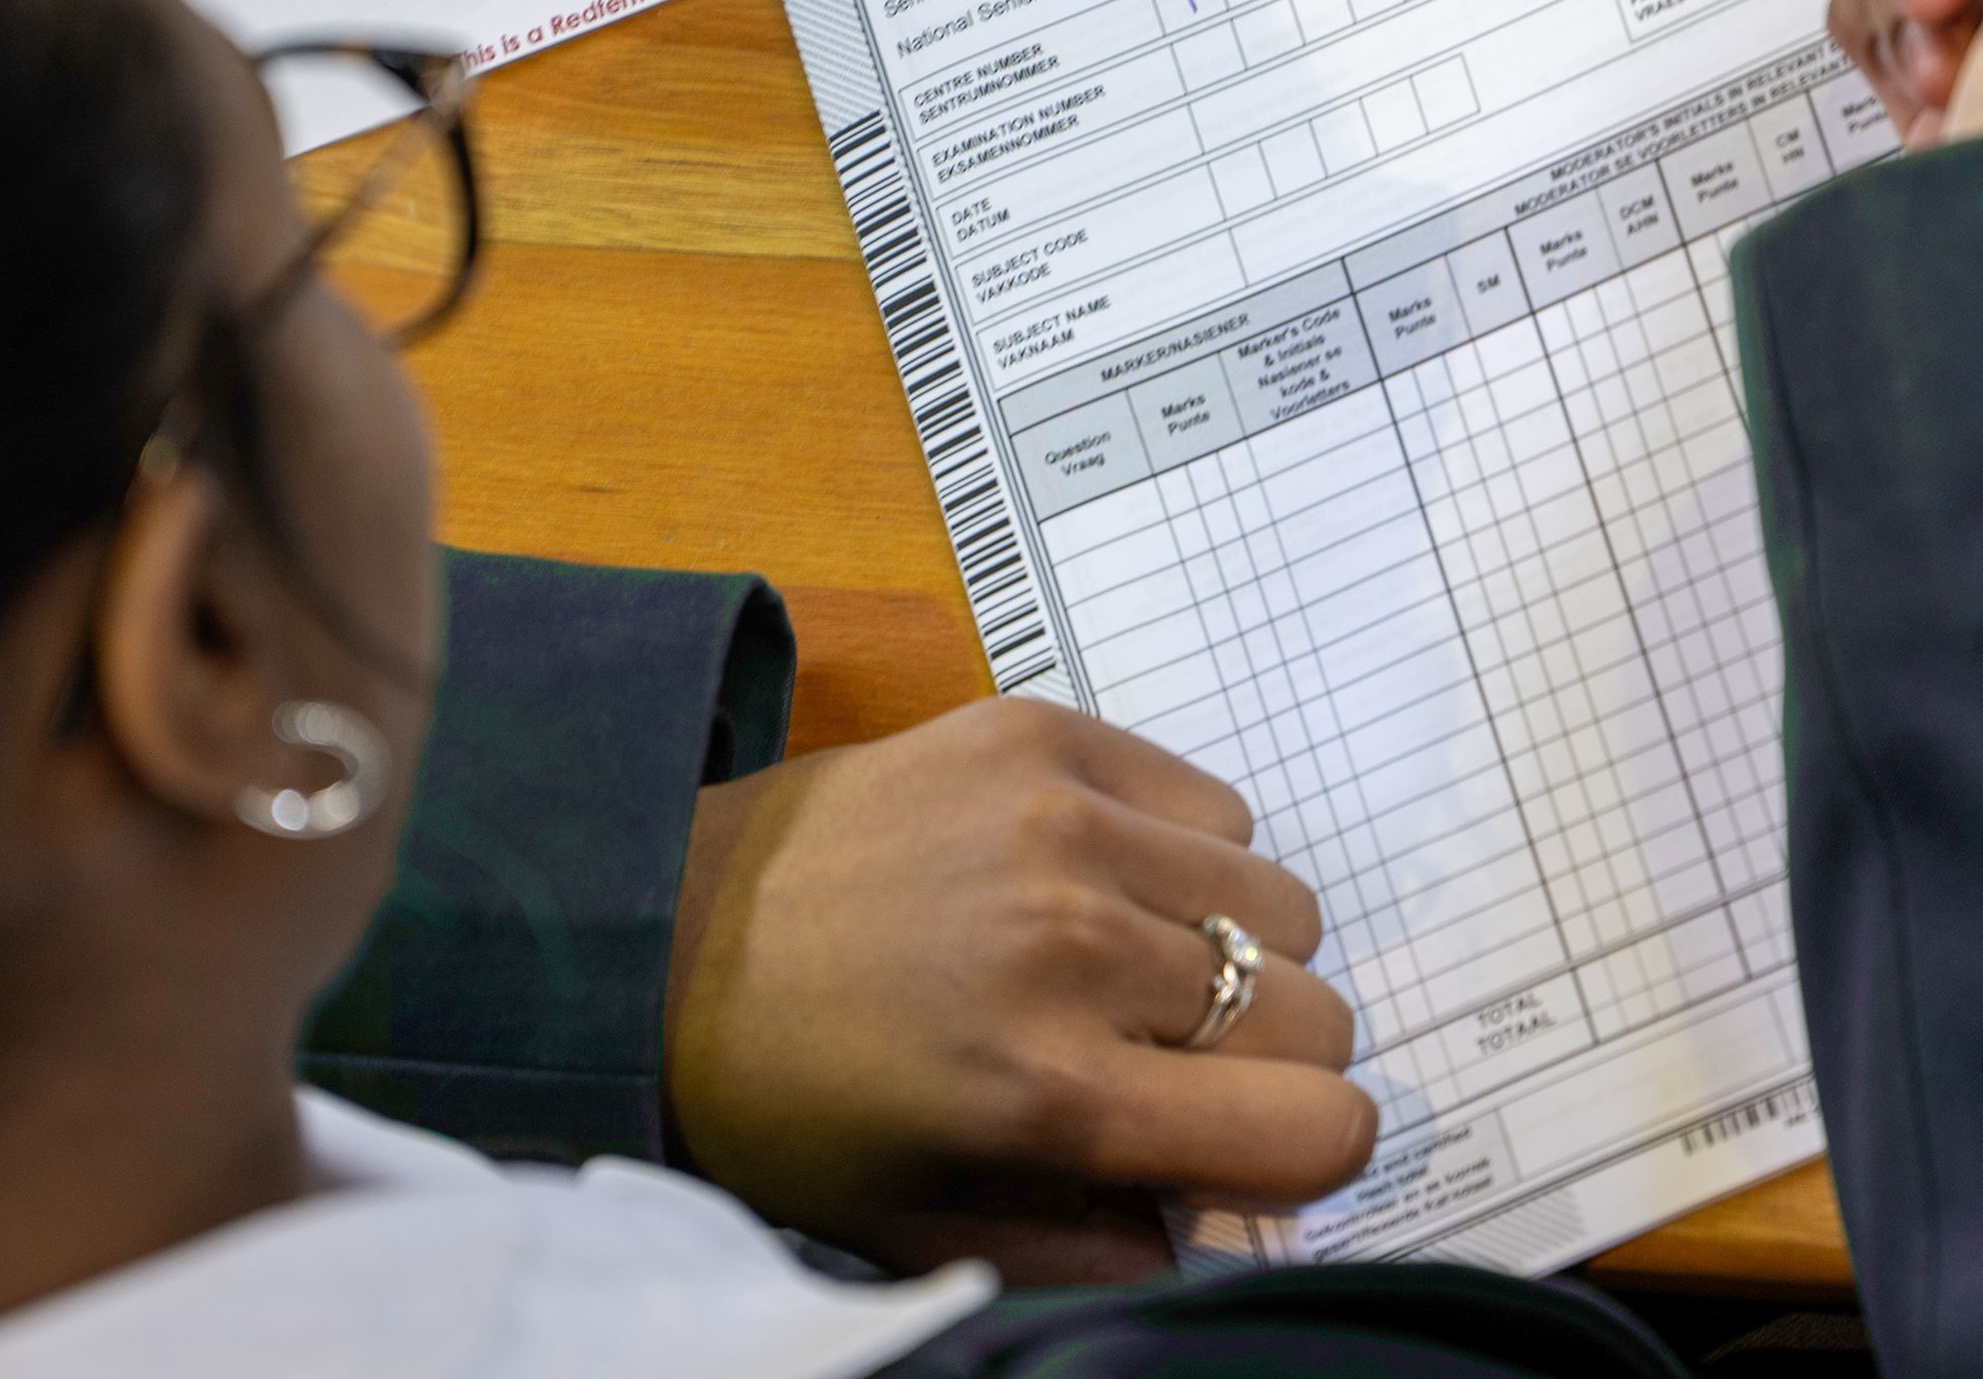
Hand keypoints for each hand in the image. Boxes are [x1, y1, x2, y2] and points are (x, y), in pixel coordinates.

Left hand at [661, 696, 1372, 1280]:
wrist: (664, 934)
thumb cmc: (793, 1099)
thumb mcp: (926, 1226)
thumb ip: (1096, 1249)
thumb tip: (1226, 1230)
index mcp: (1053, 1092)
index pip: (1318, 1127)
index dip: (1309, 1151)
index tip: (1257, 1145)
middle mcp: (1076, 948)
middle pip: (1313, 1014)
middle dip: (1269, 1059)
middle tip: (1175, 1063)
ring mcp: (1065, 823)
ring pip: (1279, 903)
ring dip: (1232, 948)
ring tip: (1129, 965)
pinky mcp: (1045, 733)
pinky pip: (1215, 804)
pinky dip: (1185, 853)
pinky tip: (1095, 880)